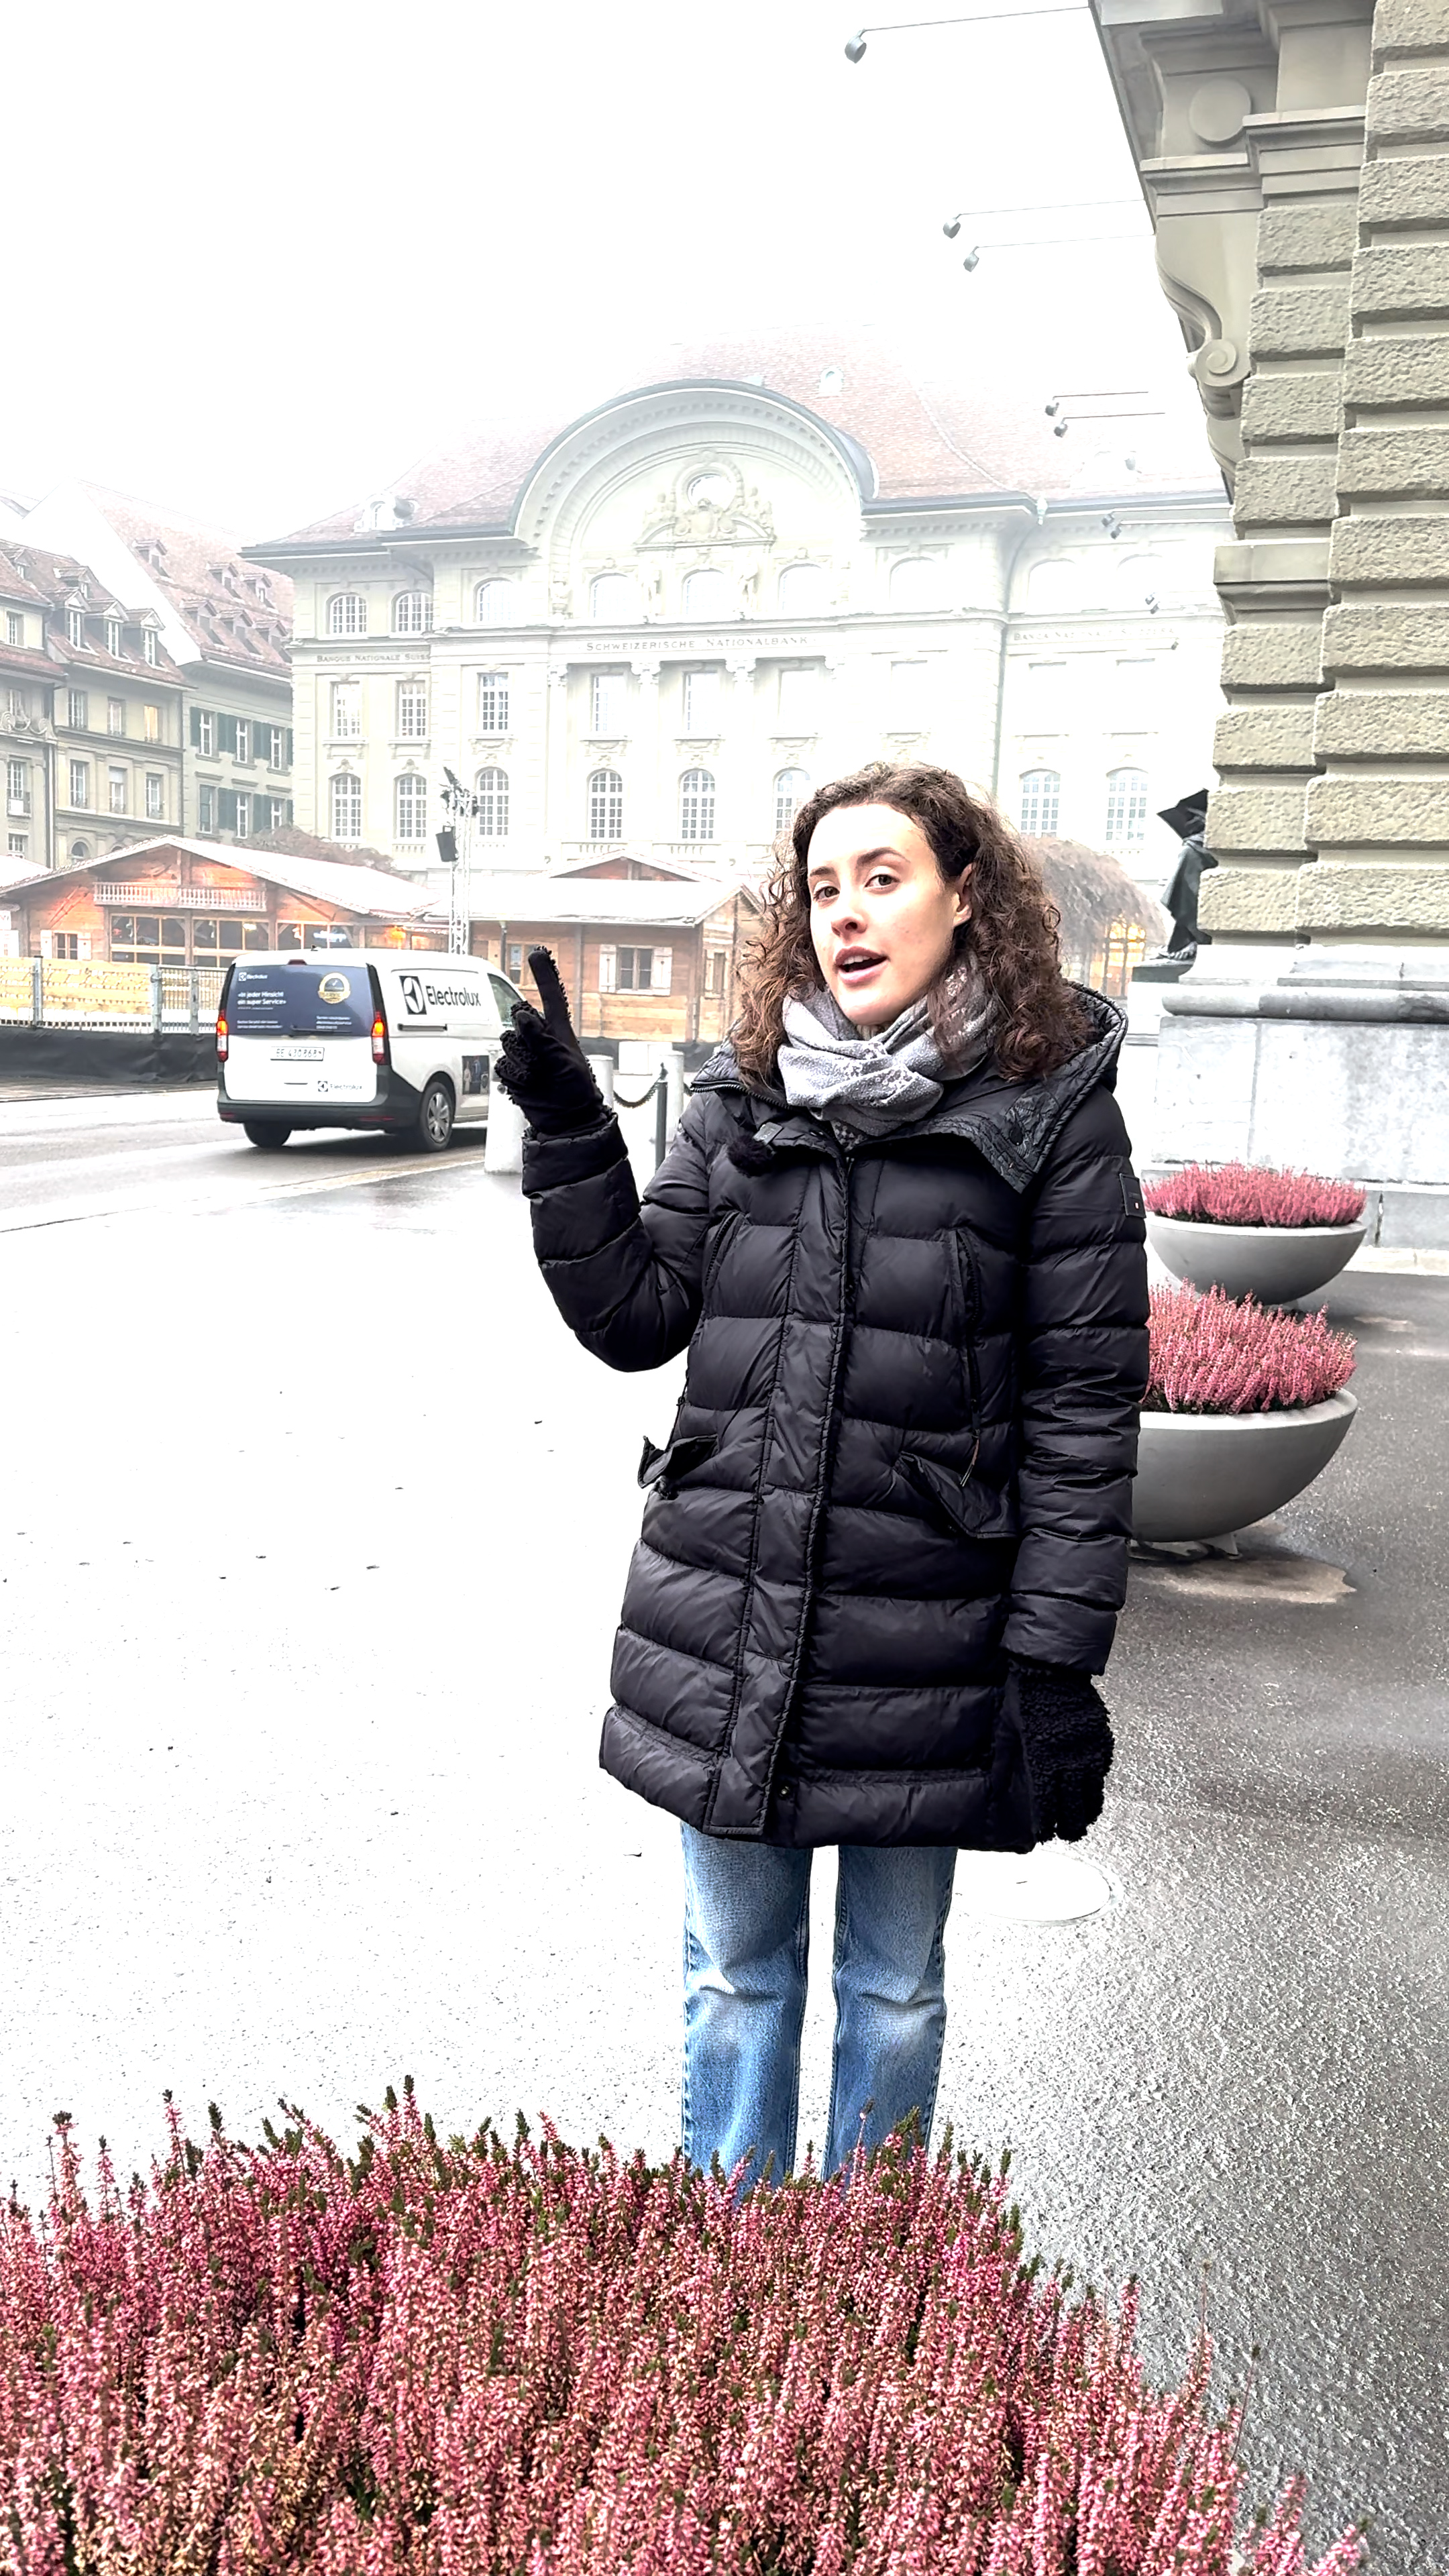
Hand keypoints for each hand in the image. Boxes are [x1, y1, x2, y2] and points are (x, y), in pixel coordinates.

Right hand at [495, 948, 606, 1135]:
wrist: (566, 1119)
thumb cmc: (575, 1090)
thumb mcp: (565, 1062)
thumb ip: (543, 1039)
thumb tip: (523, 1017)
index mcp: (558, 1030)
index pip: (551, 997)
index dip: (544, 975)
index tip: (536, 953)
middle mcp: (538, 1037)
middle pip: (518, 1019)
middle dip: (527, 1038)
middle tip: (543, 1061)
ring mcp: (523, 1053)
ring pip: (508, 1043)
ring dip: (523, 1062)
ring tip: (540, 1077)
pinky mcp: (511, 1070)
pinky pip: (502, 1064)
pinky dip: (515, 1076)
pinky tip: (529, 1085)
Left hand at [1007, 1657, 1114, 1843]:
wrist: (1052, 1670)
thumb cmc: (1024, 1697)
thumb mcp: (1007, 1729)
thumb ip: (1005, 1760)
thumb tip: (994, 1785)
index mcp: (1042, 1761)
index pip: (1046, 1803)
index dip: (1046, 1823)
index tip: (1045, 1834)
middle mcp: (1068, 1761)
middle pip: (1074, 1806)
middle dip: (1071, 1825)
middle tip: (1068, 1834)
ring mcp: (1088, 1751)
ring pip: (1092, 1793)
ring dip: (1087, 1810)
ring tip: (1084, 1821)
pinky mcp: (1101, 1740)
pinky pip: (1102, 1770)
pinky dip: (1097, 1784)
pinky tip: (1092, 1790)